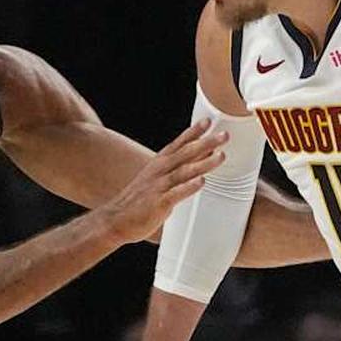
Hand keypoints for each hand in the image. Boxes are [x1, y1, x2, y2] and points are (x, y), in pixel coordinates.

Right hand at [103, 119, 226, 243]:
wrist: (115, 219)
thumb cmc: (138, 200)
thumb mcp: (157, 179)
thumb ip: (178, 169)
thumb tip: (201, 160)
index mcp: (159, 163)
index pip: (179, 143)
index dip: (194, 131)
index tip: (209, 120)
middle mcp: (160, 171)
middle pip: (186, 153)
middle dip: (206, 142)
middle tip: (224, 135)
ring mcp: (159, 186)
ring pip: (185, 171)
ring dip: (204, 162)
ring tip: (221, 156)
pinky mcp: (159, 203)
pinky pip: (176, 193)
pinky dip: (189, 187)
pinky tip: (202, 182)